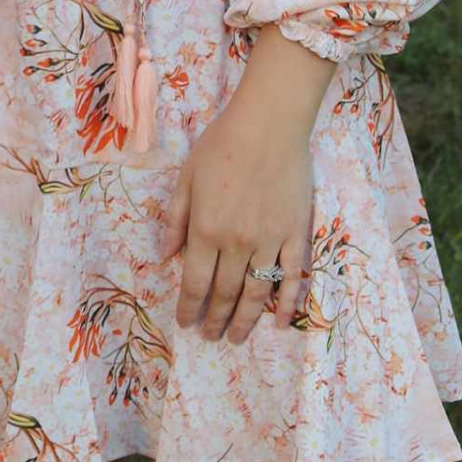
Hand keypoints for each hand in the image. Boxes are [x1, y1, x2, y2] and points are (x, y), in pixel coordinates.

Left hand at [157, 92, 312, 342]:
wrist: (270, 123)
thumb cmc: (222, 144)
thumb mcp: (187, 177)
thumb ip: (176, 220)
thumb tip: (165, 256)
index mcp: (206, 229)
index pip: (195, 283)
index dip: (189, 308)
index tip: (185, 323)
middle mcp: (236, 243)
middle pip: (224, 293)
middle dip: (214, 319)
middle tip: (210, 336)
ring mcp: (269, 241)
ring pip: (256, 293)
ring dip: (244, 321)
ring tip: (235, 338)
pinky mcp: (295, 234)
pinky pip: (292, 277)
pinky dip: (286, 304)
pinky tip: (280, 323)